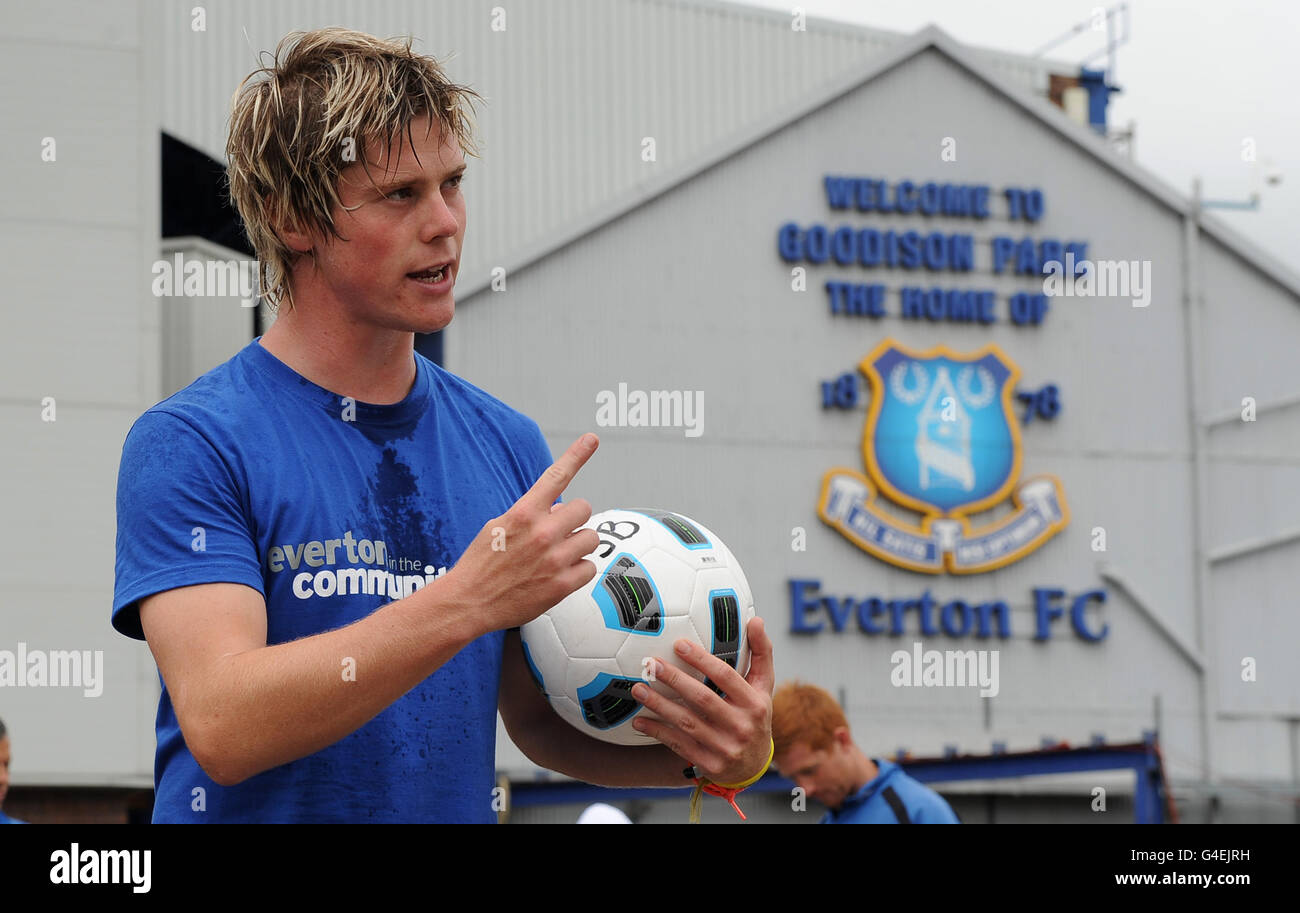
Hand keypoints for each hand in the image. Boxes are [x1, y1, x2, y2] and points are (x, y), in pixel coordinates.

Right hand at [444, 433, 601, 633]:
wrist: (469, 602)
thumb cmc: (482, 563)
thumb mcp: (499, 526)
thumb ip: (531, 514)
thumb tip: (560, 511)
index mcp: (523, 513)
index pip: (555, 477)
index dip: (576, 455)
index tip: (591, 439)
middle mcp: (542, 533)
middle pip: (584, 509)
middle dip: (574, 518)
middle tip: (560, 531)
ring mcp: (554, 560)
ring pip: (592, 538)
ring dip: (578, 544)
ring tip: (557, 555)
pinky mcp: (561, 585)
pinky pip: (589, 567)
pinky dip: (578, 570)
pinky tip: (558, 575)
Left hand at [629, 616, 774, 785]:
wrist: (755, 766)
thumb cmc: (754, 715)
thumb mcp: (764, 686)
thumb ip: (761, 653)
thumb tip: (756, 619)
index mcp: (755, 703)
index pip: (726, 676)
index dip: (702, 659)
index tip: (678, 644)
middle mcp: (741, 726)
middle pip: (703, 699)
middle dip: (674, 680)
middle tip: (651, 664)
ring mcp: (725, 748)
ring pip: (686, 723)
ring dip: (659, 705)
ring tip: (638, 689)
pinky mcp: (710, 764)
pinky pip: (679, 745)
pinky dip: (658, 732)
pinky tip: (640, 721)